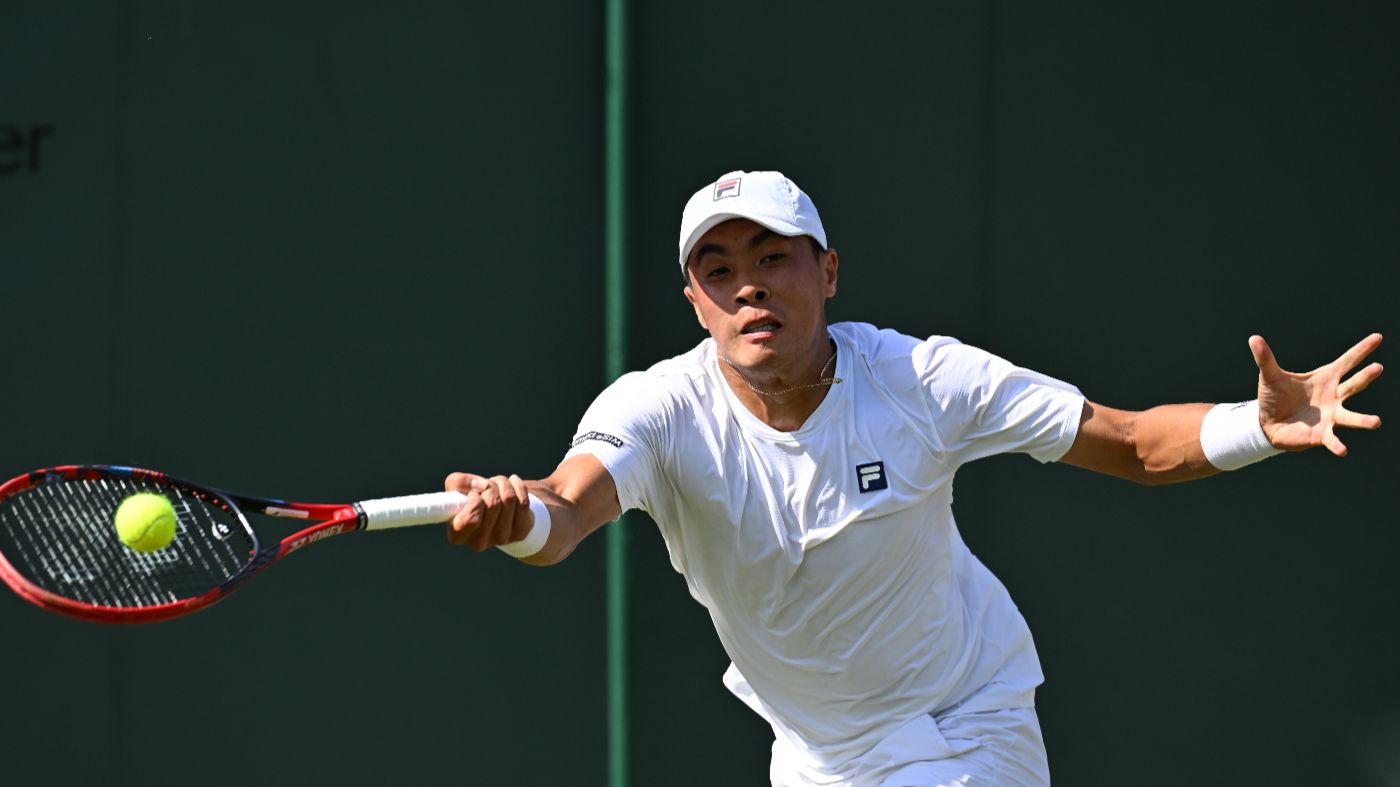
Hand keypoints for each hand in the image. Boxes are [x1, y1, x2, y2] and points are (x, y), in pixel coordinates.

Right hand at [443, 472, 535, 550]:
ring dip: (503, 483)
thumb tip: (482, 485)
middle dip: (491, 486)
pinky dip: (518, 486)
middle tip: (487, 485)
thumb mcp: (456, 489)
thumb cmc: (470, 499)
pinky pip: (523, 502)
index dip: (475, 501)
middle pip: (493, 504)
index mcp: (458, 535)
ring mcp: (501, 539)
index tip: (474, 493)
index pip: (470, 520)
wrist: (494, 510)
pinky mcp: (520, 532)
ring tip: (498, 484)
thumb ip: (459, 482)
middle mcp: (479, 542)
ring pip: (509, 499)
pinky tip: (513, 484)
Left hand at [1251, 333, 1383, 455]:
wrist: (1267, 424)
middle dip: (1365, 377)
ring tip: (1376, 422)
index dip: (1362, 349)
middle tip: (1377, 368)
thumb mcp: (1269, 377)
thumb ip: (1265, 359)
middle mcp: (1334, 396)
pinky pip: (1332, 440)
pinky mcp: (1322, 435)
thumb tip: (1253, 338)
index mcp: (1325, 378)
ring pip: (1350, 417)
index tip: (1378, 337)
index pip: (1347, 361)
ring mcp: (1331, 416)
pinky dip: (1337, 445)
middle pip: (1354, 385)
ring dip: (1363, 420)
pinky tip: (1342, 450)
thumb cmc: (1274, 397)